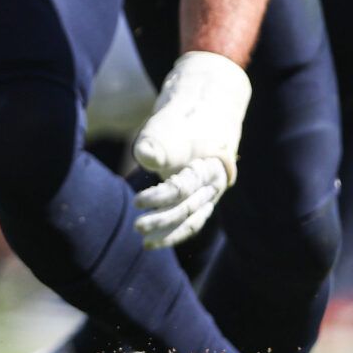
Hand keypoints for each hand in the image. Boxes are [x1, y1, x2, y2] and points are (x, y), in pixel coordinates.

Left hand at [131, 51, 250, 248]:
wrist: (203, 110)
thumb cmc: (180, 119)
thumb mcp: (165, 125)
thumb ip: (156, 143)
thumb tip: (145, 156)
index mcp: (211, 164)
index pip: (184, 189)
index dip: (160, 197)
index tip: (136, 201)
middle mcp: (215, 181)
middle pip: (191, 208)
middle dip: (163, 220)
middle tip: (137, 227)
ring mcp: (211, 190)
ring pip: (194, 218)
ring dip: (170, 232)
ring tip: (144, 243)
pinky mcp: (202, 195)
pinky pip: (193, 218)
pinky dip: (175, 229)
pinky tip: (154, 239)